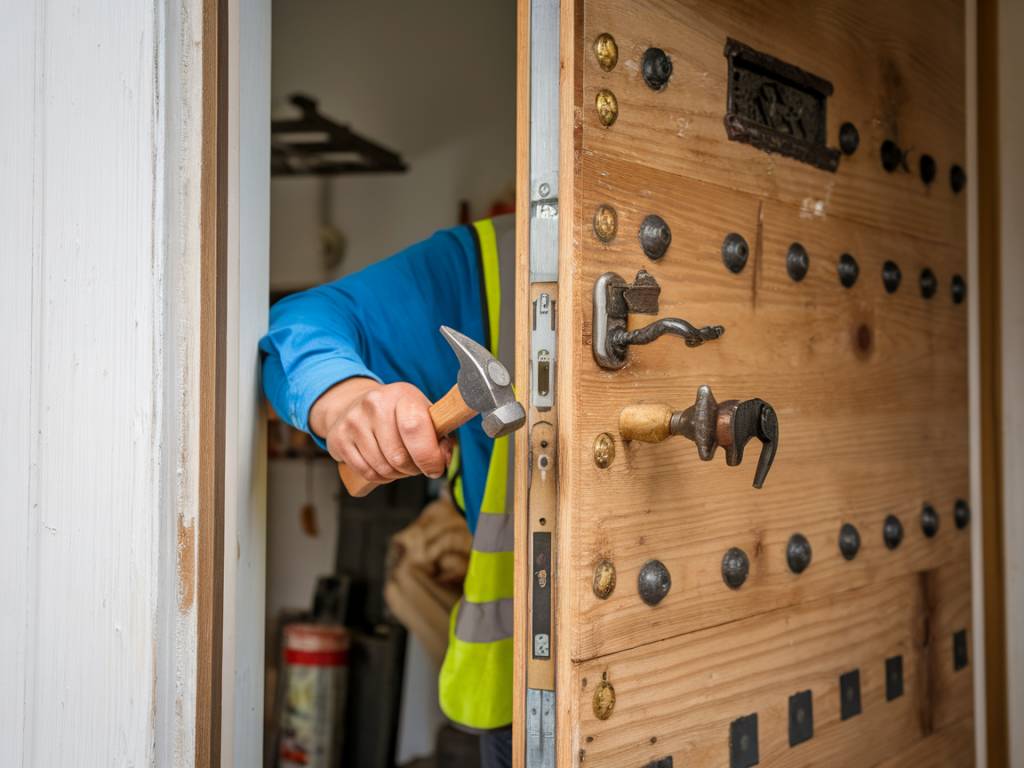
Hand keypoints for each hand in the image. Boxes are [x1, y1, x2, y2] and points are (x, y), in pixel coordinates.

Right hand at [310, 378, 451, 489]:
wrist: (353, 403)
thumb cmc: (396, 413)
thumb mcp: (421, 413)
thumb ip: (440, 436)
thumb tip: (443, 460)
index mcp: (402, 394)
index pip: (415, 428)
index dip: (429, 456)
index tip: (435, 468)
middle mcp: (375, 404)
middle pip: (399, 456)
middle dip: (413, 469)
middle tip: (416, 466)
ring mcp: (354, 421)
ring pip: (383, 467)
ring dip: (396, 474)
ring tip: (399, 465)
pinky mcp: (339, 438)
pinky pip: (366, 472)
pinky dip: (379, 477)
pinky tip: (383, 467)